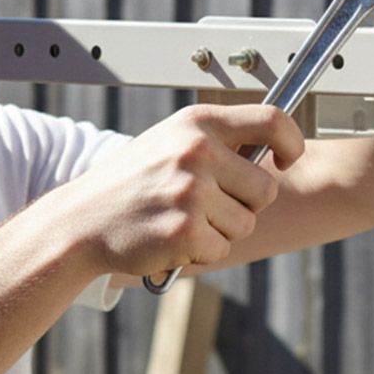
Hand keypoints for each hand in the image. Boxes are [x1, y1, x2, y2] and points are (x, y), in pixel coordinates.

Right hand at [54, 104, 304, 278]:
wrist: (81, 221)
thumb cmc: (132, 183)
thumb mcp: (170, 143)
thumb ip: (217, 142)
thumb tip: (277, 149)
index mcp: (197, 124)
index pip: (272, 121)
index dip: (291, 142)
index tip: (287, 159)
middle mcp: (197, 151)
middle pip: (266, 187)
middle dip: (246, 204)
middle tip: (208, 205)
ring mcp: (191, 191)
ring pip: (245, 223)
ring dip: (220, 231)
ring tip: (181, 219)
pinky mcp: (185, 230)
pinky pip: (221, 249)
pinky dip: (201, 252)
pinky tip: (171, 238)